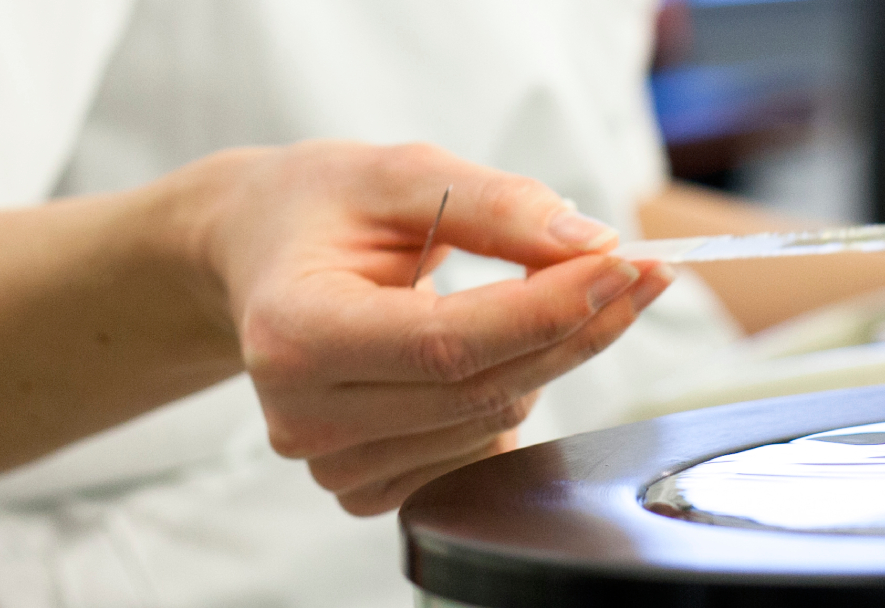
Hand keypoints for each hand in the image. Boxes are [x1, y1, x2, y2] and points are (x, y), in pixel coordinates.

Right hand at [164, 141, 674, 515]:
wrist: (257, 259)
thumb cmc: (318, 211)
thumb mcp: (396, 173)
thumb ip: (493, 204)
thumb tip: (589, 245)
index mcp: (292, 332)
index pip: (446, 344)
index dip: (549, 309)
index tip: (624, 264)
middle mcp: (300, 415)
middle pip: (479, 390)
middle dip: (571, 327)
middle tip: (626, 269)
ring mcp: (328, 465)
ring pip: (489, 425)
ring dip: (540, 360)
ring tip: (518, 297)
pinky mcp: (360, 490)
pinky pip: (475, 457)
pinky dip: (505, 398)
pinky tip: (482, 351)